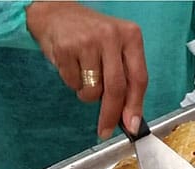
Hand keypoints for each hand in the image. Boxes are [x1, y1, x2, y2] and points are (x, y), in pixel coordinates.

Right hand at [25, 1, 147, 138]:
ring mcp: (88, 40)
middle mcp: (111, 35)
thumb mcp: (115, 51)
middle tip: (105, 129)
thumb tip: (130, 120)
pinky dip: (72, 82)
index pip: (139, 78)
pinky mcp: (66, 48)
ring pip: (93, 90)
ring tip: (84, 74)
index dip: (135, 107)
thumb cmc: (90, 37)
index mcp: (130, 36)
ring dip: (87, 93)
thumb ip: (126, 81)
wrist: (56, 13)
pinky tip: (72, 65)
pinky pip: (73, 83)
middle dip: (110, 114)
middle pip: (116, 88)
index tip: (132, 127)